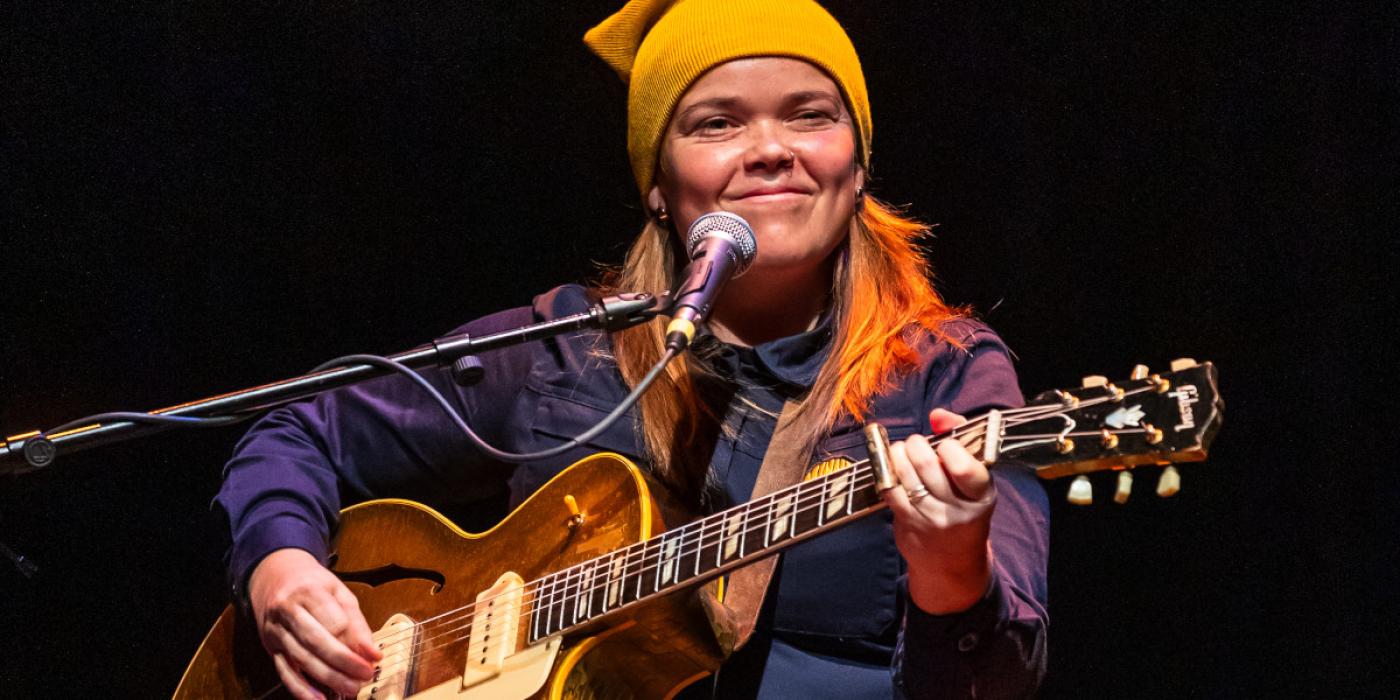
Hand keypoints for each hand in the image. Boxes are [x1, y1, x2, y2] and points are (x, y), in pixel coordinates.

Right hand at [248, 548, 381, 699]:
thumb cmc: (311, 584)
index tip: (374, 656)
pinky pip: (285, 672)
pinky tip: (318, 699)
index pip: (333, 620)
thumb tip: (371, 651)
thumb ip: (355, 622)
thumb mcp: (338, 592)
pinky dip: (301, 689)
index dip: (355, 641)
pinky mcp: (270, 647)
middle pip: (315, 641)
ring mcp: (276, 630)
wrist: (274, 577)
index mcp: (308, 591)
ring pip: (301, 658)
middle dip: (343, 662)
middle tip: (364, 676)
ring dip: (327, 678)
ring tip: (350, 689)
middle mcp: (287, 610)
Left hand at [881, 409, 996, 614]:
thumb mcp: (974, 479)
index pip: (966, 468)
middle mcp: (957, 509)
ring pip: (905, 474)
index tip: (945, 445)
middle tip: (917, 444)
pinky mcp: (906, 522)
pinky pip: (890, 488)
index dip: (950, 448)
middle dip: (917, 445)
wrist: (952, 562)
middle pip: (929, 465)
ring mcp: (930, 518)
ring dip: (898, 453)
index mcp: (981, 495)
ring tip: (902, 451)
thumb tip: (938, 415)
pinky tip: (892, 468)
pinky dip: (886, 471)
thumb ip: (960, 438)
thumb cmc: (963, 507)